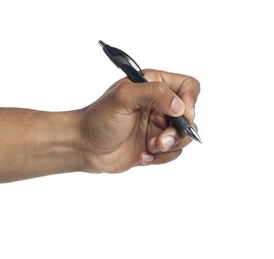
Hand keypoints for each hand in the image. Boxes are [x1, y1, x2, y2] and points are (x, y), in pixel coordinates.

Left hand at [78, 69, 199, 172]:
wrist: (83, 147)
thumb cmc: (98, 119)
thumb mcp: (123, 98)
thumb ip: (154, 94)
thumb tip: (180, 106)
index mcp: (153, 86)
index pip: (187, 87)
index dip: (190, 101)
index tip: (182, 115)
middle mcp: (158, 105)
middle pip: (189, 116)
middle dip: (178, 131)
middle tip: (159, 141)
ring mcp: (157, 127)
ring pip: (183, 137)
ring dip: (169, 146)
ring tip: (150, 148)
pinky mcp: (154, 146)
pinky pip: (172, 153)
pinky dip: (161, 158)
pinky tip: (142, 157)